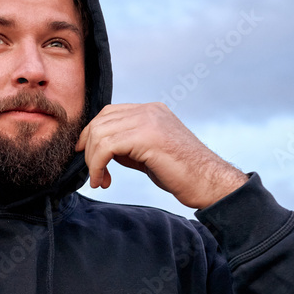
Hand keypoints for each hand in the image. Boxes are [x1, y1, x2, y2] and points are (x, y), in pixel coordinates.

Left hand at [75, 102, 247, 209]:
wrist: (207, 182)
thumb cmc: (180, 173)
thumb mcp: (146, 153)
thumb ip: (124, 145)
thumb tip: (96, 149)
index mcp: (150, 111)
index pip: (108, 113)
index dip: (91, 134)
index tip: (87, 157)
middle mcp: (149, 110)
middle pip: (101, 121)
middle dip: (89, 149)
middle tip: (94, 174)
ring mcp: (149, 120)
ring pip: (100, 134)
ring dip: (93, 161)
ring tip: (99, 180)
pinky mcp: (147, 136)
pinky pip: (107, 147)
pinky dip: (97, 165)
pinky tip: (102, 181)